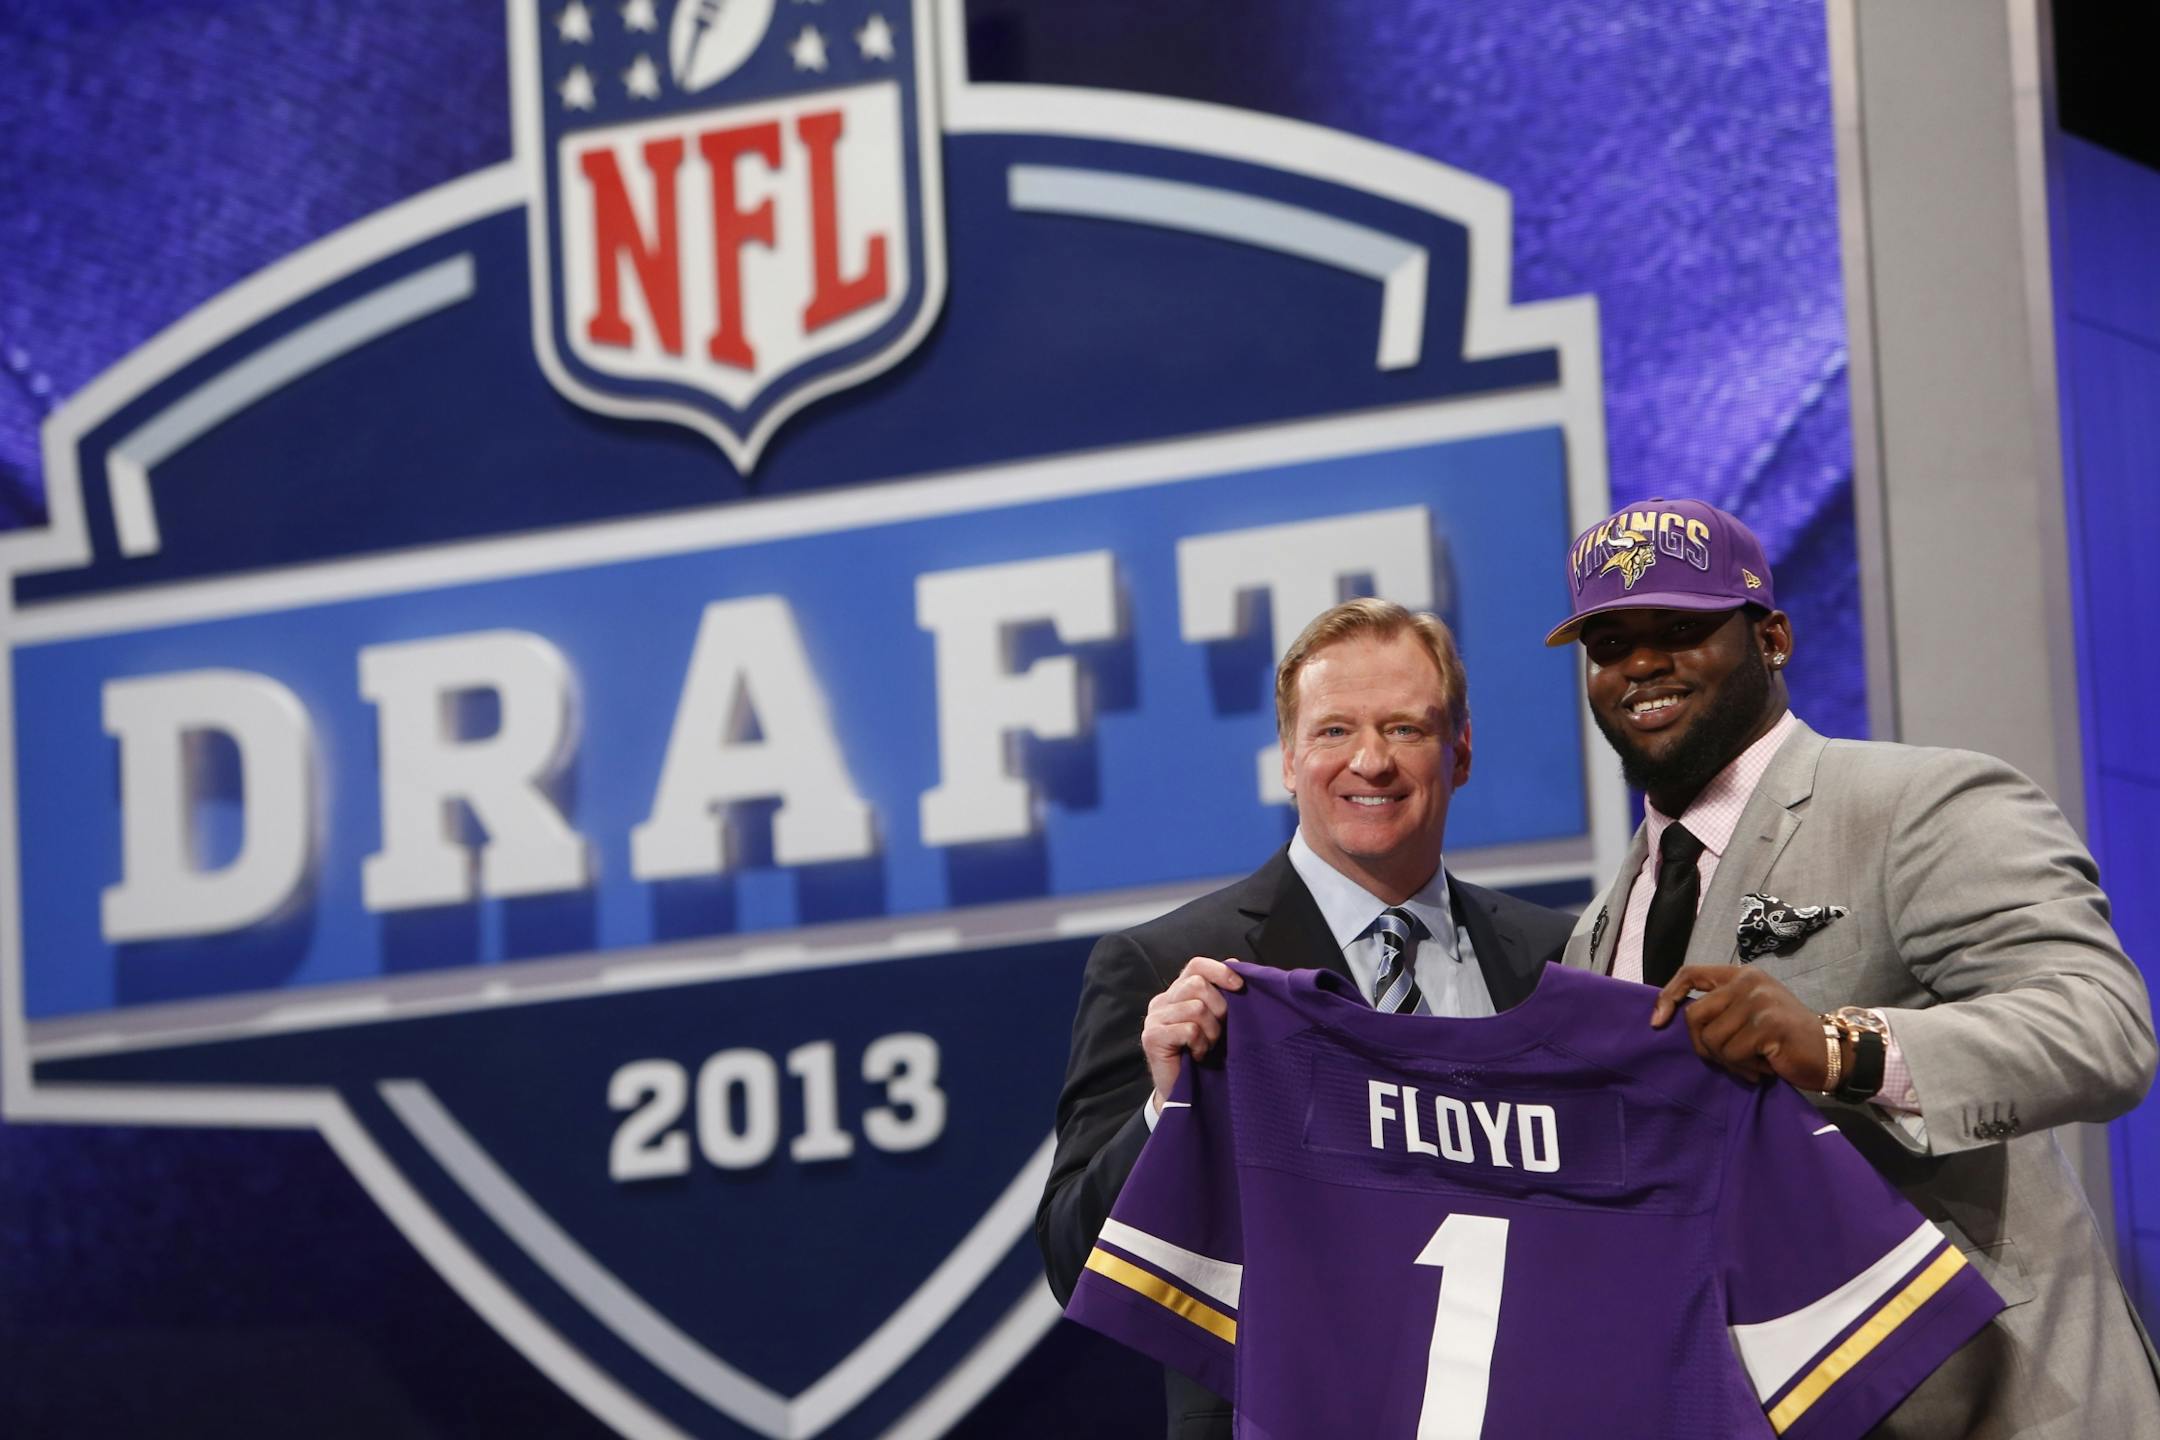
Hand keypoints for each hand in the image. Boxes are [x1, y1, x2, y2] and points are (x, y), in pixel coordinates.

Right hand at [1141, 957, 1244, 1106]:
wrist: (1183, 1094)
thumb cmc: (1203, 1054)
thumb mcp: (1216, 1020)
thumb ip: (1221, 993)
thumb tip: (1236, 963)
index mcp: (1176, 992)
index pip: (1196, 965)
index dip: (1219, 971)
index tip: (1239, 986)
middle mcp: (1161, 1001)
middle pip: (1197, 984)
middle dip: (1219, 1009)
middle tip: (1219, 1032)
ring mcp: (1154, 1018)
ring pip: (1196, 1008)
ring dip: (1211, 1032)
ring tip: (1207, 1046)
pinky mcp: (1152, 1037)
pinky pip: (1189, 1030)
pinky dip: (1200, 1044)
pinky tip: (1197, 1055)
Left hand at [1650, 964, 1835, 1089]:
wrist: (1831, 1053)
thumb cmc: (1783, 1039)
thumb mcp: (1748, 1013)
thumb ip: (1719, 1008)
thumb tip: (1671, 1016)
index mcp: (1740, 975)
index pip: (1690, 973)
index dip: (1668, 996)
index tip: (1657, 1022)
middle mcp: (1748, 981)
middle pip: (1694, 1014)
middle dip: (1702, 1045)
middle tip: (1727, 1059)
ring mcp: (1758, 1001)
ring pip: (1712, 1039)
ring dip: (1728, 1061)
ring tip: (1753, 1062)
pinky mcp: (1767, 1024)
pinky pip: (1732, 1054)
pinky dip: (1744, 1069)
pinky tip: (1764, 1067)